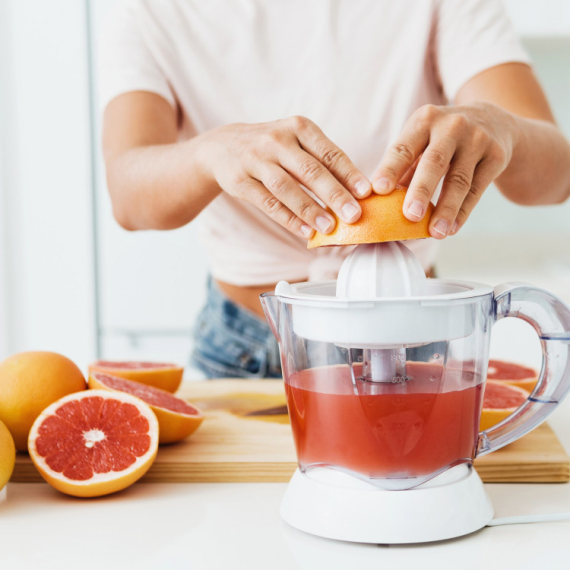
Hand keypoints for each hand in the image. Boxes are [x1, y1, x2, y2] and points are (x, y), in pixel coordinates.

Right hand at [198, 117, 371, 237]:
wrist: (222, 147)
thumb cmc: (272, 148)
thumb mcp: (296, 142)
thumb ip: (322, 162)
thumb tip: (356, 193)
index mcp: (299, 127)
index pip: (329, 152)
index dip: (349, 173)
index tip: (366, 192)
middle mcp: (277, 140)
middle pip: (310, 171)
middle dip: (334, 195)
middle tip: (354, 215)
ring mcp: (256, 160)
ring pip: (287, 188)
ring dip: (310, 210)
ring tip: (330, 228)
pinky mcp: (240, 181)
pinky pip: (268, 203)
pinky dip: (289, 219)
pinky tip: (306, 232)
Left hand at [371, 103, 518, 238]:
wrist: (493, 122)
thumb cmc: (442, 139)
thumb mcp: (422, 141)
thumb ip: (403, 169)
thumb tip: (381, 204)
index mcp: (424, 121)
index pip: (403, 148)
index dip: (390, 169)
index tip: (378, 190)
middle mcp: (452, 126)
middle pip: (434, 162)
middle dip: (421, 191)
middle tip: (410, 216)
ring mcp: (477, 139)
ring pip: (459, 180)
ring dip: (446, 210)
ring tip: (435, 233)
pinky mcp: (496, 155)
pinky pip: (477, 190)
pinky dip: (463, 212)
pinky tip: (452, 229)